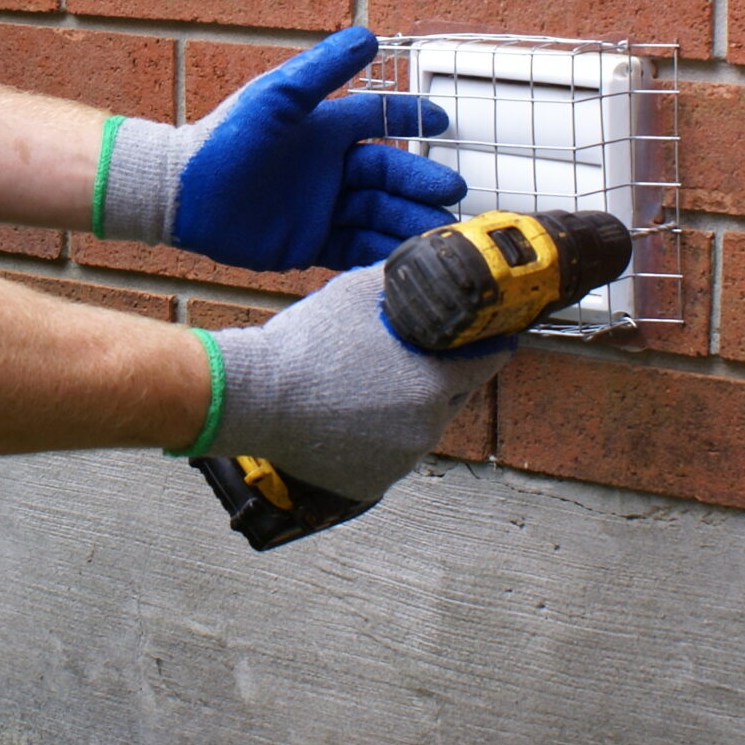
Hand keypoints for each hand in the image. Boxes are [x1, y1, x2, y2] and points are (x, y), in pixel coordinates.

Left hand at [95, 27, 467, 270]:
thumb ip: (322, 69)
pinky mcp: (310, 244)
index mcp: (325, 129)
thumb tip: (370, 36)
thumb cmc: (224, 137)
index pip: (379, 118)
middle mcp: (329, 168)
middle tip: (452, 191)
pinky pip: (355, 249)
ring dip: (409, 220)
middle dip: (421, 181)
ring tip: (439, 232)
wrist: (184, 194)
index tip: (443, 122)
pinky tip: (407, 260)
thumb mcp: (277, 95)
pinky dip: (381, 253)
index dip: (411, 118)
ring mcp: (322, 207)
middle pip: (389, 173)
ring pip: (378, 214)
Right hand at [198, 263, 512, 503]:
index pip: (486, 362)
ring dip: (407, 409)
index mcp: (433, 383)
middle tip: (412, 356)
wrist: (254, 397)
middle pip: (452, 396)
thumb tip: (430, 261)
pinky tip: (351, 417)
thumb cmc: (305, 344)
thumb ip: (402, 281)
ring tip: (369, 386)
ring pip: (418, 427)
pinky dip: (378, 439)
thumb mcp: (357, 293)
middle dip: (440, 376)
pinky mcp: (370, 484)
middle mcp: (426, 428)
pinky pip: (388, 456)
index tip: (490, 336)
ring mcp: (399, 461)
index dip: (488, 344)